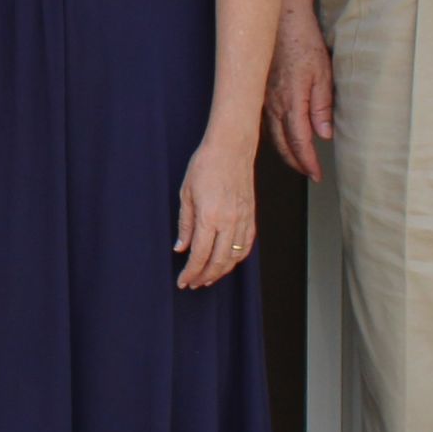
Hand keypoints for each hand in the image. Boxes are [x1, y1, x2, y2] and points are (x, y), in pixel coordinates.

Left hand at [176, 133, 256, 289]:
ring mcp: (243, 219)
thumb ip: (185, 224)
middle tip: (194, 283)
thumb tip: (181, 247)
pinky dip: (237, 258)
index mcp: (210, 216)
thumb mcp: (186, 194)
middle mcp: (229, 221)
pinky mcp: (251, 215)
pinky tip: (228, 262)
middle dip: (205, 276)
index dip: (191, 272)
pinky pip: (246, 245)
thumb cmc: (205, 165)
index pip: (200, 255)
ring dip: (221, 271)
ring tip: (208, 277)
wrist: (231, 147)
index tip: (183, 281)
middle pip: (219, 261)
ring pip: (235, 257)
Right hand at [264, 7, 334, 179]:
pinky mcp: (260, 92)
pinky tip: (281, 137)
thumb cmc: (304, 43)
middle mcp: (273, 104)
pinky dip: (275, 136)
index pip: (299, 141)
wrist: (281, 20)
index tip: (316, 174)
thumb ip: (322, 106)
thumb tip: (324, 135)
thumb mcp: (323, 74)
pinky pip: (265, 122)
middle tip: (309, 173)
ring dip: (285, 151)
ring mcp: (263, 99)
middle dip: (296, 162)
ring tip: (297, 160)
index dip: (308, 161)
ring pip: (271, 135)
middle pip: (282, 143)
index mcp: (291, 102)